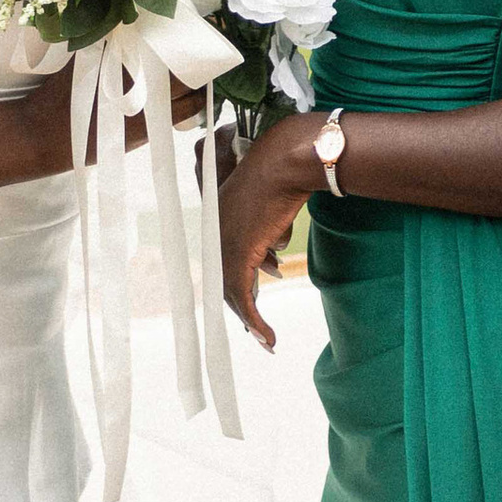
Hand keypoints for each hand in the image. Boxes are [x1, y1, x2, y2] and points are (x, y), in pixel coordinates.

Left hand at [220, 109, 317, 351]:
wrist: (285, 162)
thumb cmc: (286, 174)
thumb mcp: (273, 205)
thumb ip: (269, 231)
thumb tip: (274, 257)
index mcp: (220, 218)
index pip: (224, 261)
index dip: (237, 287)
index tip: (248, 306)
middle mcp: (216, 232)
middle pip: (225, 282)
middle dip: (243, 308)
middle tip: (257, 331)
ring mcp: (224, 244)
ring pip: (233, 294)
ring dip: (250, 321)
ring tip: (265, 339)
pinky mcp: (238, 255)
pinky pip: (243, 297)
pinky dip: (254, 321)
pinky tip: (268, 338)